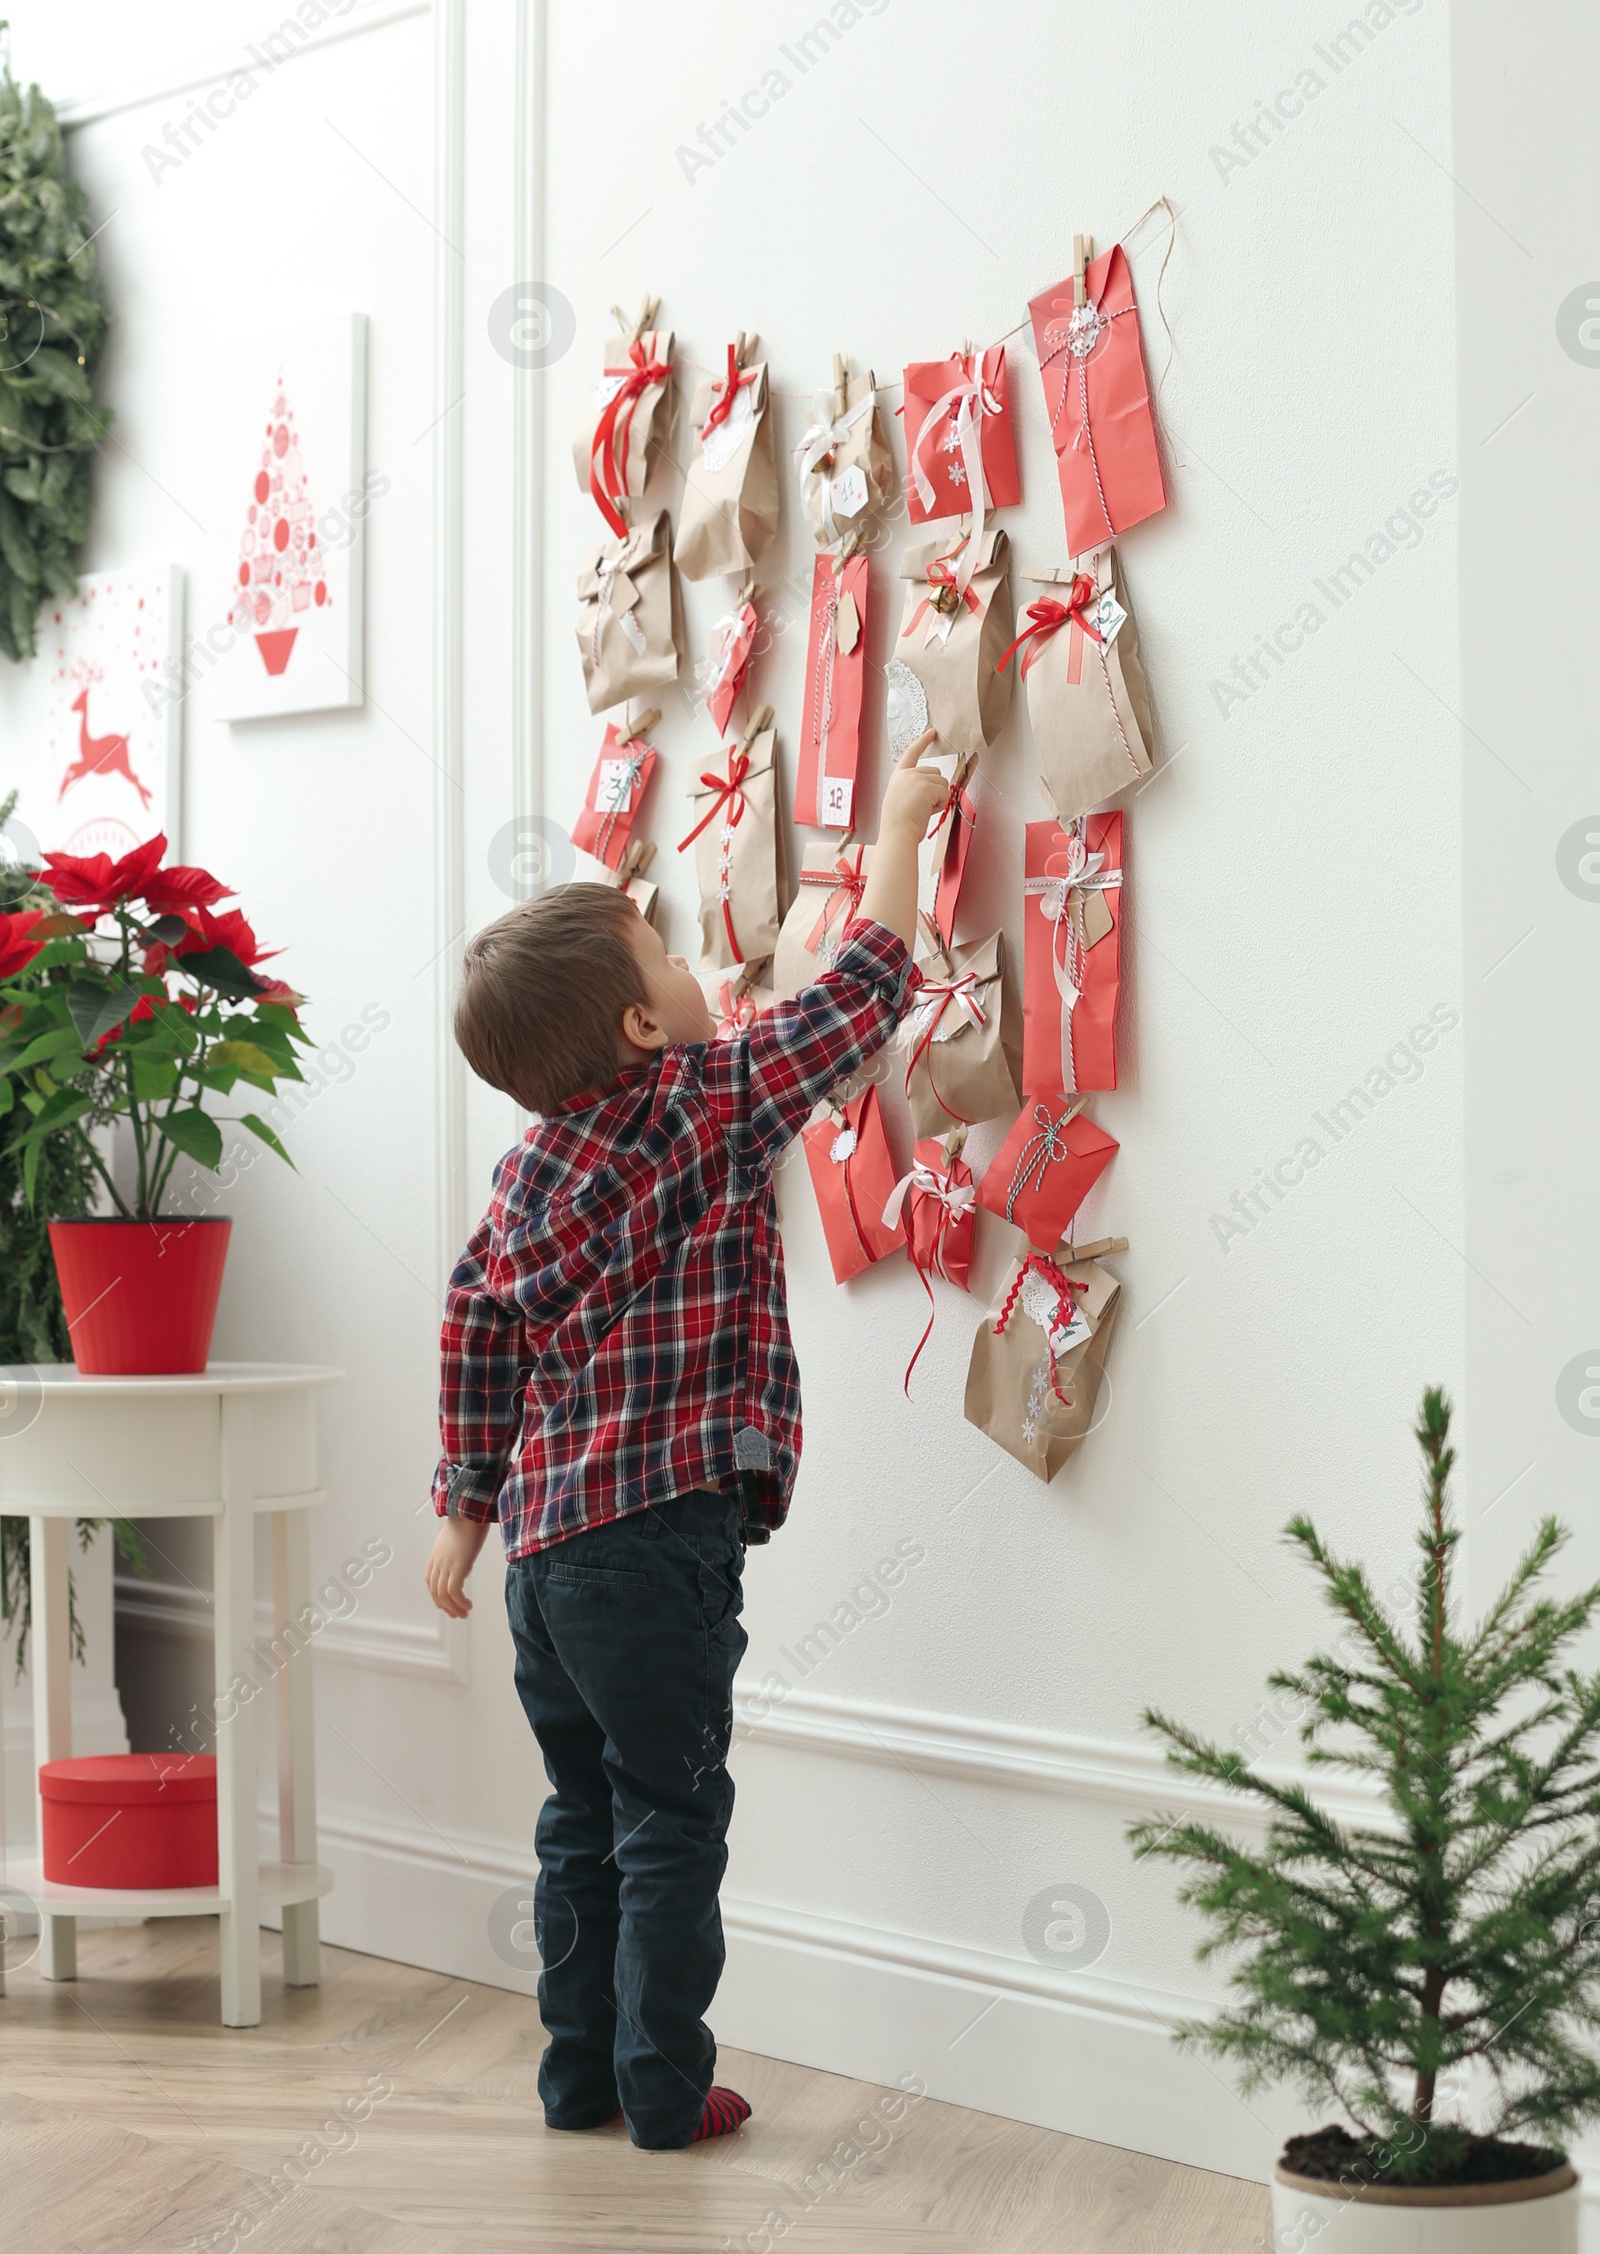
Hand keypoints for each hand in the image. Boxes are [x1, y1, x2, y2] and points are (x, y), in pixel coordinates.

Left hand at [425, 1516, 492, 1617]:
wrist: (470, 1510)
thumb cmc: (468, 1518)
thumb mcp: (458, 1535)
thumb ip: (457, 1548)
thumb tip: (465, 1558)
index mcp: (437, 1553)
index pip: (430, 1579)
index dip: (435, 1594)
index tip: (443, 1603)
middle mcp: (438, 1560)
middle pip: (435, 1590)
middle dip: (445, 1606)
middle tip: (456, 1614)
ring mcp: (446, 1564)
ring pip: (443, 1594)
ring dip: (453, 1608)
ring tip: (464, 1614)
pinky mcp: (458, 1566)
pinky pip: (454, 1591)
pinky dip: (459, 1602)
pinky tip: (468, 1605)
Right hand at [878, 730, 947, 844]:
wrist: (897, 833)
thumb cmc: (899, 824)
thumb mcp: (902, 800)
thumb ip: (914, 789)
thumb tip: (934, 790)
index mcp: (898, 777)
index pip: (911, 753)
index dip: (922, 742)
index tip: (931, 732)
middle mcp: (906, 774)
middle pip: (935, 772)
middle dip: (936, 789)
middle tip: (923, 807)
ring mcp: (916, 778)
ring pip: (942, 782)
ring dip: (938, 798)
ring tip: (923, 810)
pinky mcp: (926, 786)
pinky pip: (944, 792)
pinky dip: (941, 804)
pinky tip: (927, 811)